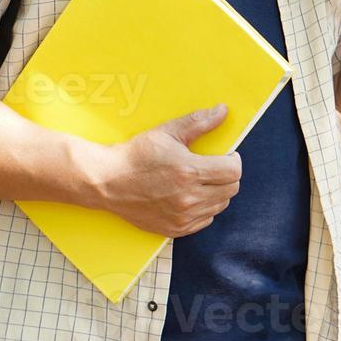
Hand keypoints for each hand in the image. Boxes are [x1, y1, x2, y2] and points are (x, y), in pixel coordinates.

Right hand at [91, 104, 240, 237]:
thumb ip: (199, 122)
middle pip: (231, 189)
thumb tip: (224, 111)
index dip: (233, 160)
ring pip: (220, 205)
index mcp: (189, 172)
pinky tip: (190, 196)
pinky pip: (205, 220)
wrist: (106, 182)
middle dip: (227, 175)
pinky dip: (204, 208)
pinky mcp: (175, 229)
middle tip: (213, 166)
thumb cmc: (136, 155)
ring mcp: (182, 217)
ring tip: (201, 180)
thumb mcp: (167, 132)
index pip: (233, 171)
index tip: (226, 156)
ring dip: (217, 192)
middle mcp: (188, 198)